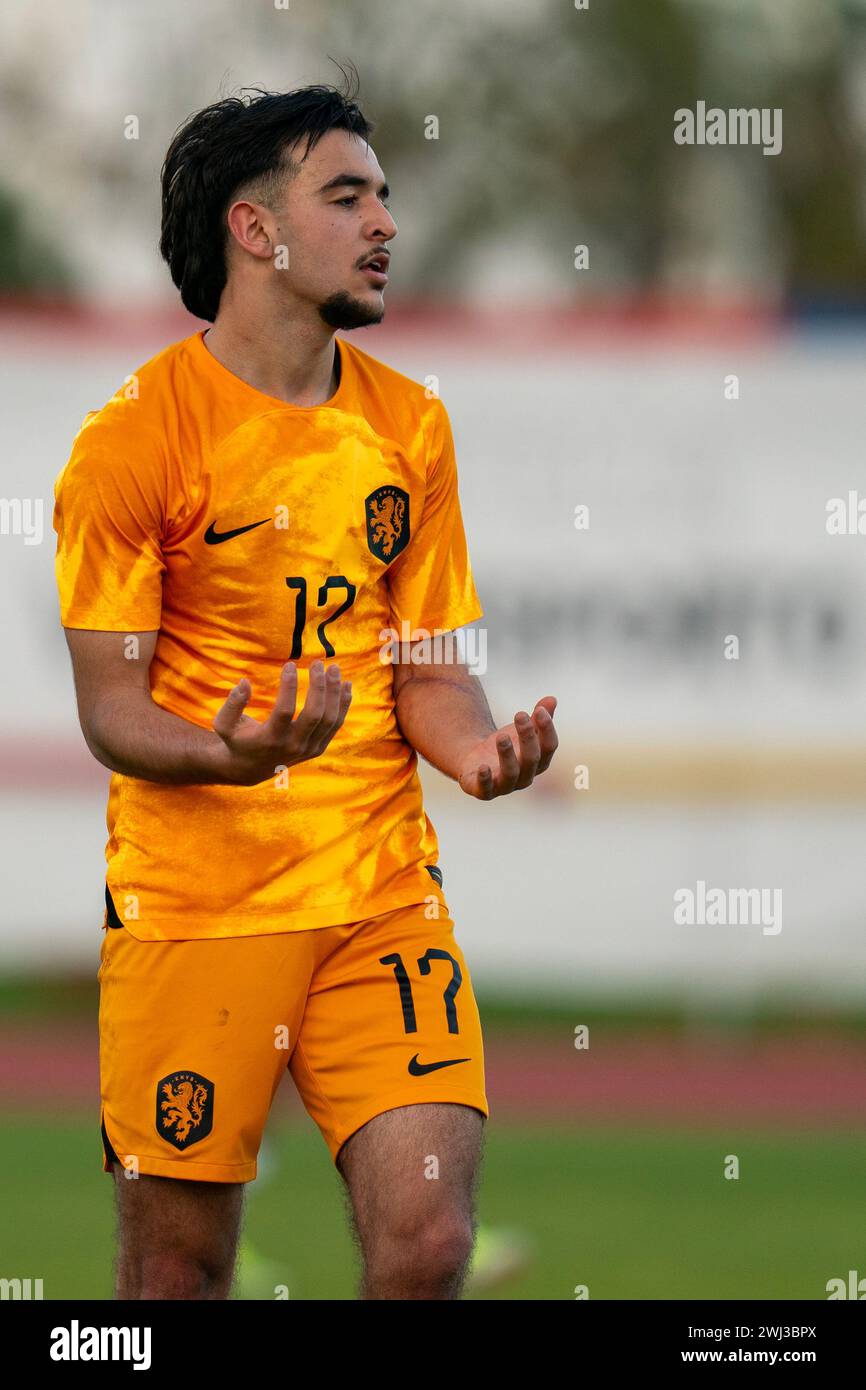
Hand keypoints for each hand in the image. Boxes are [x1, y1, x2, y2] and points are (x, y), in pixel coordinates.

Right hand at [211, 659, 351, 785]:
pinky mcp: (318, 748)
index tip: (290, 664)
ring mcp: (308, 748)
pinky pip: (335, 725)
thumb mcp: (224, 724)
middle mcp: (293, 746)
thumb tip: (244, 682)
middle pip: (315, 715)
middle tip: (318, 663)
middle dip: (319, 686)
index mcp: (270, 739)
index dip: (289, 687)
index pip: (285, 711)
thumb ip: (232, 704)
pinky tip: (346, 685)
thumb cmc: (236, 740)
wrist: (251, 768)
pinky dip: (343, 704)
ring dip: (335, 692)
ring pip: (330, 720)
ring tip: (334, 668)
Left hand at [457, 696, 557, 799]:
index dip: (547, 729)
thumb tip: (552, 699)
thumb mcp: (521, 729)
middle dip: (527, 737)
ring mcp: (505, 786)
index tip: (539, 710)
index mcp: (539, 762)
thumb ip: (537, 717)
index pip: (549, 747)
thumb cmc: (507, 745)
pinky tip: (482, 767)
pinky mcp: (484, 791)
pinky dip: (485, 779)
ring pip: (511, 773)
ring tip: (501, 736)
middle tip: (520, 714)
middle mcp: (526, 777)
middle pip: (532, 759)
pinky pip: (486, 789)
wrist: (477, 760)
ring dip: (507, 755)